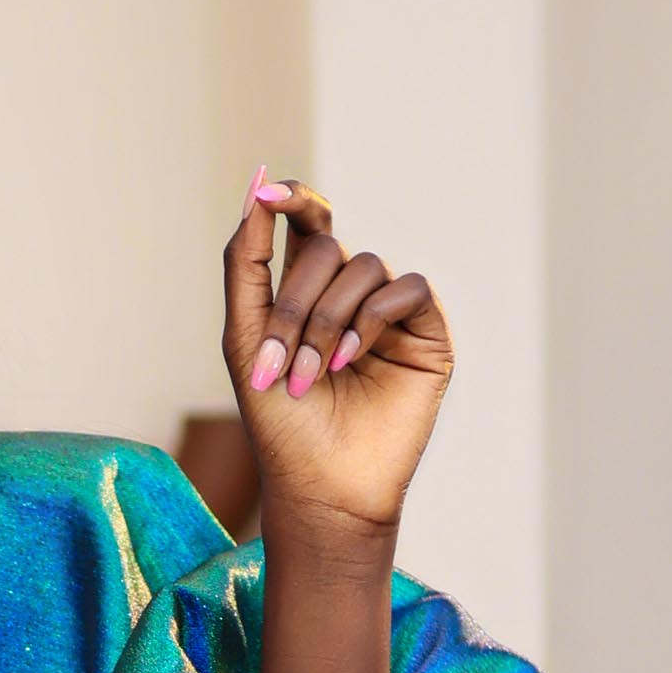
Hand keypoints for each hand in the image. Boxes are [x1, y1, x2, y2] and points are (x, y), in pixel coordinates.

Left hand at [223, 178, 452, 558]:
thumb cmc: (280, 425)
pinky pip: (405, 288)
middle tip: (279, 365)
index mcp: (307, 292)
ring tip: (312, 376)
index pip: (308, 222)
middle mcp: (351, 295)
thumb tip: (259, 184)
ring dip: (326, 320)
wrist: (322, 488)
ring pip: (363, 266)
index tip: (268, 193)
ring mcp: (391, 313)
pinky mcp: (426, 333)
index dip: (293, 200)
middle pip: (326, 247)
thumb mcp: (245, 337)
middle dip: (294, 303)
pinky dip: (371, 319)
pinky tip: (351, 361)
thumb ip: (248, 261)